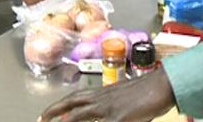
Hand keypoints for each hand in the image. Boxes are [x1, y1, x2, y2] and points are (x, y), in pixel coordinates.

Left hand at [39, 68, 175, 121]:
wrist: (162, 85)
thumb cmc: (148, 90)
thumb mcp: (125, 96)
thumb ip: (112, 103)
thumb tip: (105, 112)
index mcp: (103, 92)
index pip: (75, 98)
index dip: (59, 106)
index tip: (47, 114)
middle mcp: (102, 98)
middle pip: (71, 103)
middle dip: (53, 112)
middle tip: (40, 119)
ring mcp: (109, 108)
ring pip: (79, 116)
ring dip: (65, 121)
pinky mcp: (119, 118)